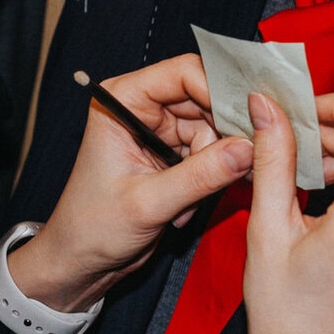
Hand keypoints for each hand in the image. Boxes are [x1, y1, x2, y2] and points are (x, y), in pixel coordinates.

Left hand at [10, 54, 251, 312]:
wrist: (82, 260)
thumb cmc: (92, 227)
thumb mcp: (148, 203)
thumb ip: (200, 175)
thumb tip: (248, 149)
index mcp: (124, 100)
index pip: (184, 73)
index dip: (219, 91)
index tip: (250, 119)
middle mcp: (144, 108)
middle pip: (206, 99)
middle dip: (225, 133)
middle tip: (243, 161)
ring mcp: (161, 132)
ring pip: (214, 130)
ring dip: (213, 166)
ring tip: (189, 202)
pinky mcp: (174, 156)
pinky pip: (211, 155)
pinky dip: (209, 181)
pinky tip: (185, 208)